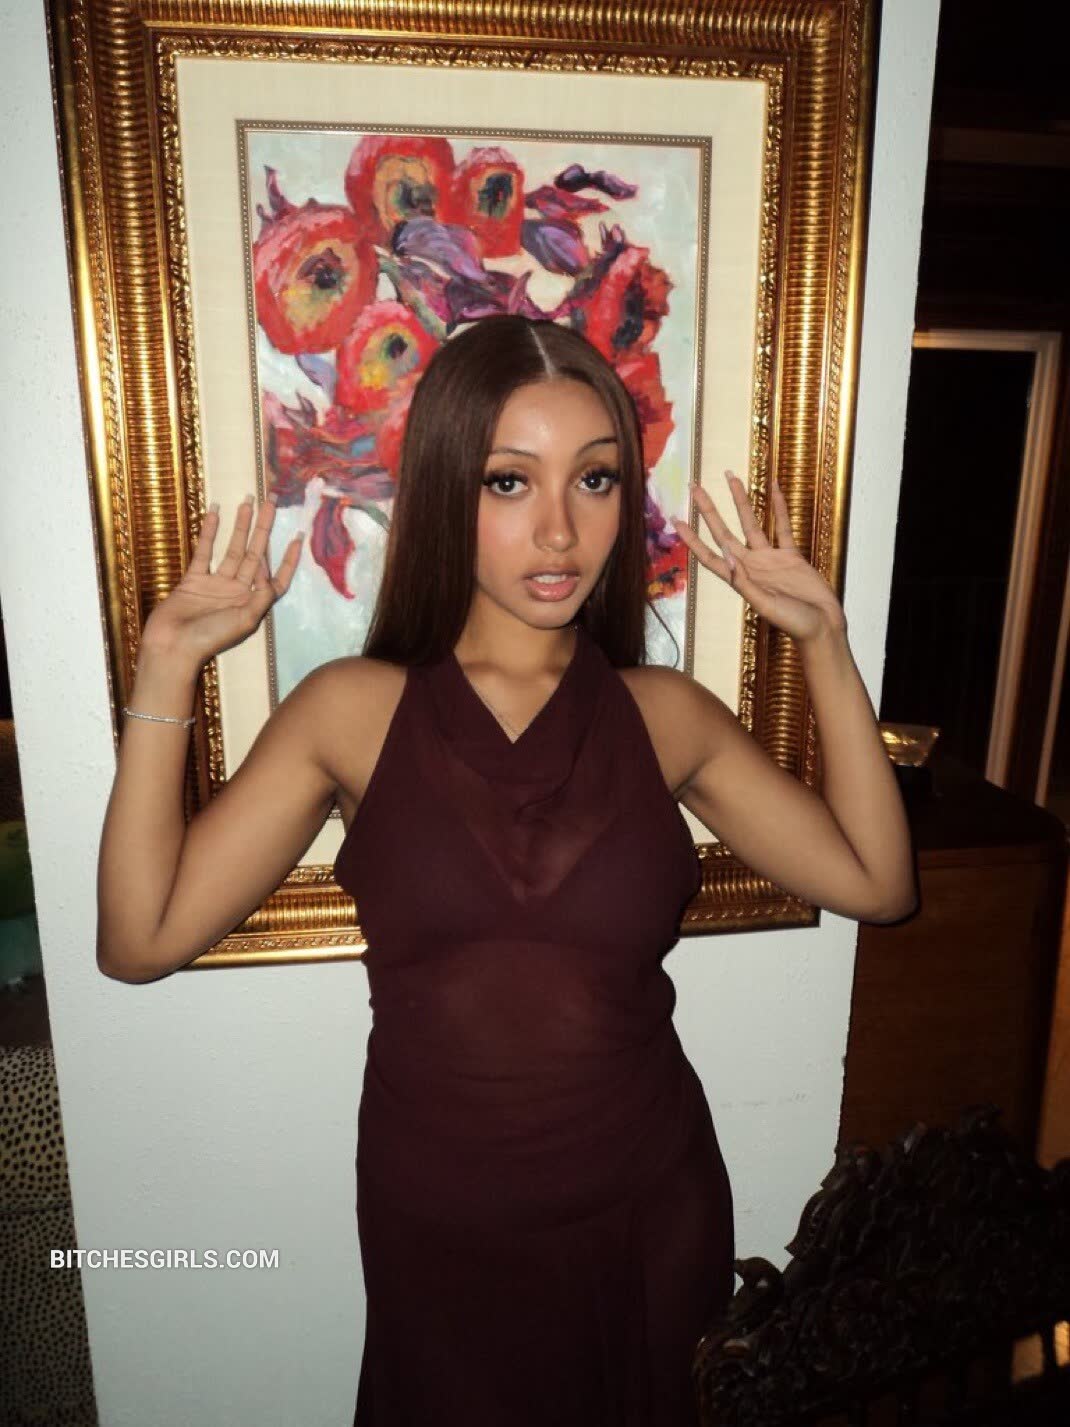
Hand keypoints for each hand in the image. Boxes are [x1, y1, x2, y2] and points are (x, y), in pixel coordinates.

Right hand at [141, 492, 303, 666]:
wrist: (172, 646)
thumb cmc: (211, 638)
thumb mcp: (246, 620)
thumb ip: (262, 595)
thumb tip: (268, 568)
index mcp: (253, 603)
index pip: (277, 577)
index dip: (289, 558)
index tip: (298, 534)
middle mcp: (238, 591)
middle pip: (256, 554)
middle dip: (264, 527)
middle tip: (270, 500)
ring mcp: (216, 584)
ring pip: (232, 548)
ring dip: (240, 525)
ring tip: (247, 500)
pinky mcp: (194, 579)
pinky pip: (204, 551)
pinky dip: (209, 533)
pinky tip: (215, 513)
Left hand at [670, 471, 845, 644]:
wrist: (822, 628)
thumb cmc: (793, 623)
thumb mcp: (765, 605)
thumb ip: (745, 582)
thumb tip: (727, 556)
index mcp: (740, 579)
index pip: (709, 555)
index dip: (692, 539)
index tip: (676, 520)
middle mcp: (751, 566)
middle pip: (724, 532)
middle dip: (709, 510)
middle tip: (695, 486)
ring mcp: (771, 559)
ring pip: (751, 522)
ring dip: (741, 500)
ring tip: (731, 476)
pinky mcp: (792, 556)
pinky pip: (783, 526)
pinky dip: (779, 507)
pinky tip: (774, 488)